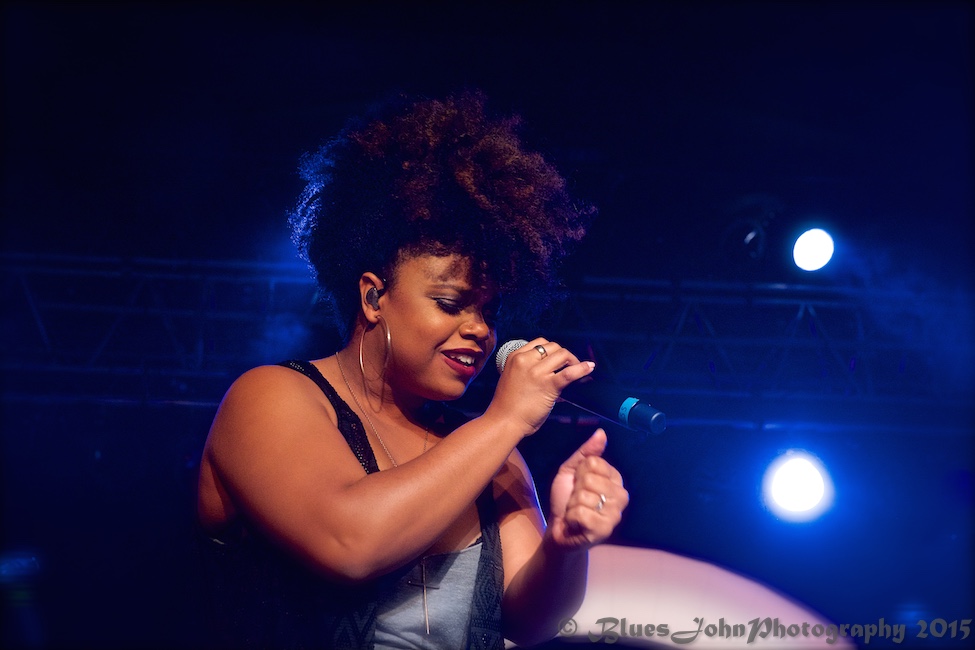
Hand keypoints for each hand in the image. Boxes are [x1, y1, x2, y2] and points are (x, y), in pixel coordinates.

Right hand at [486, 338, 594, 434]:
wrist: (504, 422)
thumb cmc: (507, 406)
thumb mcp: (513, 379)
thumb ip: (528, 371)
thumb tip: (551, 370)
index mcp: (515, 357)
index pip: (540, 343)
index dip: (552, 350)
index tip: (558, 359)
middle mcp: (525, 361)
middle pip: (553, 346)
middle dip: (564, 355)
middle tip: (569, 365)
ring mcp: (537, 372)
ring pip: (562, 354)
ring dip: (572, 360)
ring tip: (577, 369)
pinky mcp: (548, 385)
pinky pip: (569, 373)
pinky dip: (582, 368)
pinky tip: (589, 367)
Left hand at [546, 429, 627, 550]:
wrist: (559, 530)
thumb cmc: (566, 500)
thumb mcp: (571, 471)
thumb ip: (586, 453)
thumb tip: (601, 433)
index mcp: (615, 479)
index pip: (595, 462)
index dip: (580, 473)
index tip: (579, 484)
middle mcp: (621, 496)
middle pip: (590, 478)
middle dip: (575, 490)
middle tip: (576, 501)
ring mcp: (615, 514)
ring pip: (584, 496)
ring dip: (572, 505)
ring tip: (576, 512)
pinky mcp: (605, 529)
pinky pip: (581, 513)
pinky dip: (572, 518)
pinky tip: (576, 523)